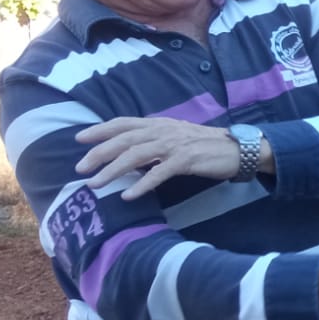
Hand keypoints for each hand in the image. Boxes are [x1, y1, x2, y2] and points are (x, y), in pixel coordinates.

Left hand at [76, 117, 253, 198]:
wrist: (238, 149)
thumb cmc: (206, 145)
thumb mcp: (176, 137)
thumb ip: (154, 142)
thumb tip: (129, 154)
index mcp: (160, 124)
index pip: (124, 123)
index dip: (100, 130)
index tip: (79, 139)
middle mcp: (163, 131)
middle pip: (124, 139)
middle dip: (99, 153)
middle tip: (79, 168)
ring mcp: (174, 144)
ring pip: (136, 155)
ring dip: (112, 170)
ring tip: (95, 184)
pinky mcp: (187, 160)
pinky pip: (159, 173)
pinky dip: (141, 185)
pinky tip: (128, 196)